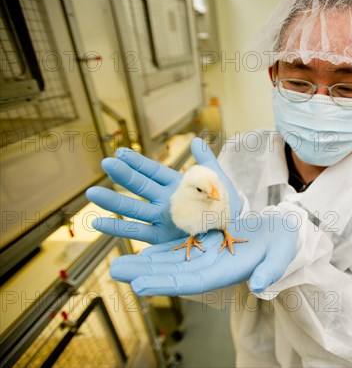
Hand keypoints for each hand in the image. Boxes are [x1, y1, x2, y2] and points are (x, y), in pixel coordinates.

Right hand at [86, 138, 241, 243]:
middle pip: (140, 186)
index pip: (153, 171)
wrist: (233, 233)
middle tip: (105, 163)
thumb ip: (206, 162)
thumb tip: (196, 140)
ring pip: (133, 208)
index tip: (120, 153)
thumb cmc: (225, 207)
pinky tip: (98, 223)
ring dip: (113, 201)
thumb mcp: (218, 181)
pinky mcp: (161, 237)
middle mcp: (165, 201)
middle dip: (123, 175)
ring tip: (92, 194)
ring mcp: (161, 219)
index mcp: (176, 185)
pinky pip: (137, 232)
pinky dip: (117, 228)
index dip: (138, 162)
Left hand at [109, 215, 297, 294]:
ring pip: (171, 264)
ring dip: (145, 265)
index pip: (191, 282)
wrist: (281, 233)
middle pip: (173, 274)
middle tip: (116, 272)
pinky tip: (141, 253)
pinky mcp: (206, 247)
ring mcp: (207, 259)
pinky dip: (160, 253)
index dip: (165, 284)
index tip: (140, 286)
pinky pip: (179, 252)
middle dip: (144, 274)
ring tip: (119, 265)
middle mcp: (211, 269)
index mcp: (226, 273)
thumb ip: (271, 270)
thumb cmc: (283, 243)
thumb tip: (259, 286)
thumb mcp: (282, 254)